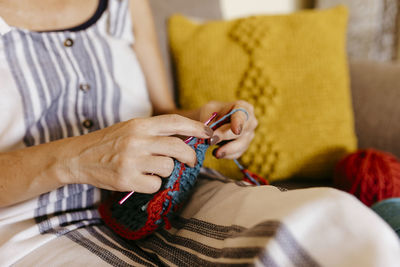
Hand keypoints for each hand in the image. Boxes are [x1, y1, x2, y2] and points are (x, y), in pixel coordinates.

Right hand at [64, 115, 212, 192]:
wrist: (78, 157)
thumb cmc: (108, 143)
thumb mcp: (130, 128)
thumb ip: (154, 131)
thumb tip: (185, 137)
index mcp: (140, 124)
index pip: (175, 121)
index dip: (196, 127)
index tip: (208, 133)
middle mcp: (137, 140)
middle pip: (178, 147)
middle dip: (191, 156)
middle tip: (191, 161)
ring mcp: (132, 160)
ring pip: (168, 167)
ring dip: (166, 171)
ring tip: (152, 170)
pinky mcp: (126, 179)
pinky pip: (155, 185)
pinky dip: (153, 185)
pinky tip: (142, 180)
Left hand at [198, 100, 257, 158]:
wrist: (211, 123)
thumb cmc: (211, 113)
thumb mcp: (207, 112)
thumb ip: (209, 121)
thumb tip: (209, 134)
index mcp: (242, 107)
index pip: (242, 114)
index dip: (239, 122)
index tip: (236, 131)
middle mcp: (250, 121)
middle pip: (242, 131)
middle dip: (226, 137)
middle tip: (211, 141)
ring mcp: (249, 135)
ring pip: (241, 144)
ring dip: (227, 149)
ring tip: (214, 152)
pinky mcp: (244, 146)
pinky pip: (237, 153)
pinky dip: (226, 155)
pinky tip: (216, 153)